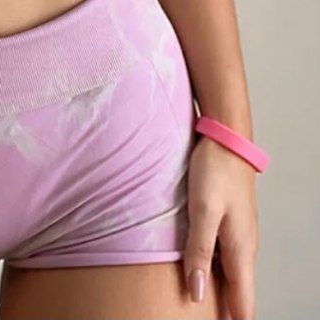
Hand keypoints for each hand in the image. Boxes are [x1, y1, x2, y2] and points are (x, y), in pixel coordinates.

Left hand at [183, 135, 258, 318]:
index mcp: (241, 251)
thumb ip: (198, 251)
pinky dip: (213, 272)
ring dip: (218, 293)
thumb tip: (196, 294)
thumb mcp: (203, 211)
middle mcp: (243, 248)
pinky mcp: (227, 224)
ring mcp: (236, 236)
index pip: (244, 304)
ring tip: (201, 308)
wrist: (226, 138)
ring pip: (230, 277)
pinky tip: (198, 274)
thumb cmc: (216, 170)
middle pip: (238, 294)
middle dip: (225, 313)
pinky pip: (222, 258)